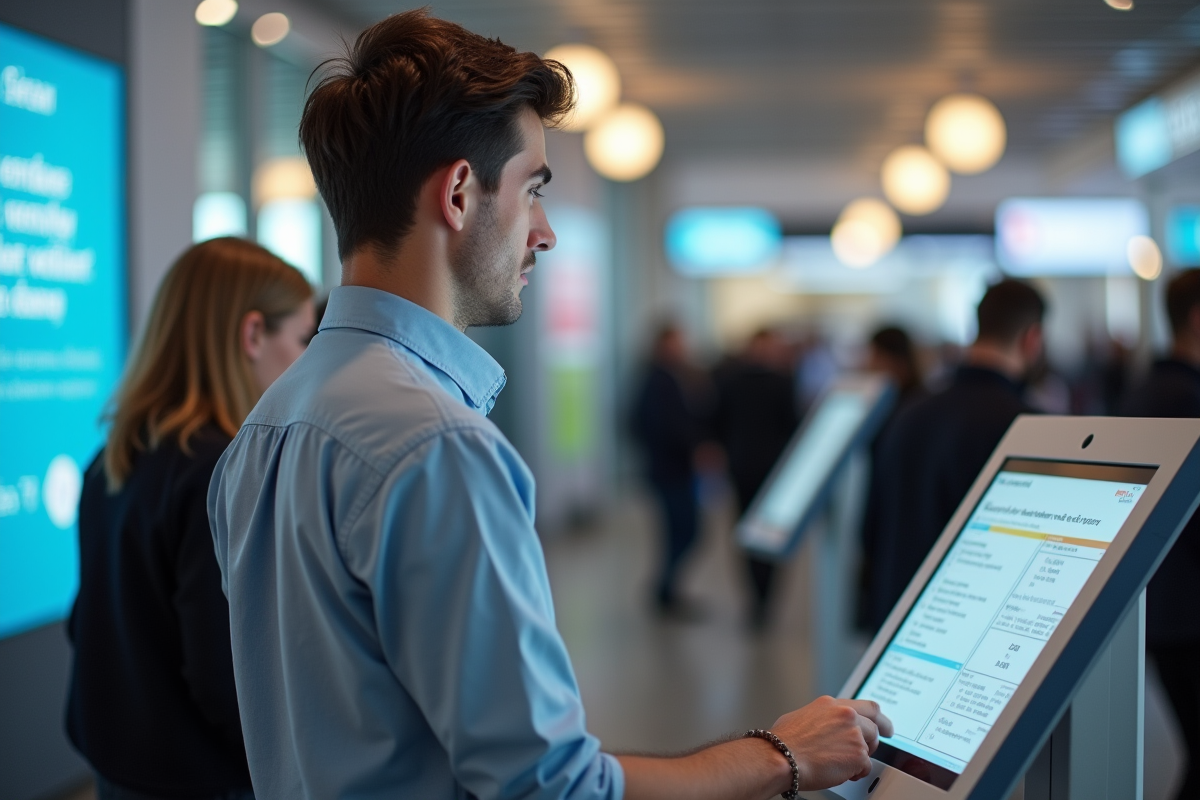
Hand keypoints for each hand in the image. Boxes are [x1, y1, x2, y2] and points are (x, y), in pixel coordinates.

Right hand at [771, 696, 893, 789]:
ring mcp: (854, 734)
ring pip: (868, 748)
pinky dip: (856, 772)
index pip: (867, 707)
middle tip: (872, 750)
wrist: (781, 757)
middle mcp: (846, 715)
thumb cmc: (783, 741)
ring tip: (842, 766)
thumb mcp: (801, 717)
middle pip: (874, 727)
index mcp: (832, 705)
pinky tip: (842, 773)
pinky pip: (865, 766)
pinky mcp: (858, 754)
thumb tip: (824, 726)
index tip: (884, 726)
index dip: (879, 718)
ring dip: (859, 758)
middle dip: (873, 741)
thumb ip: (821, 718)